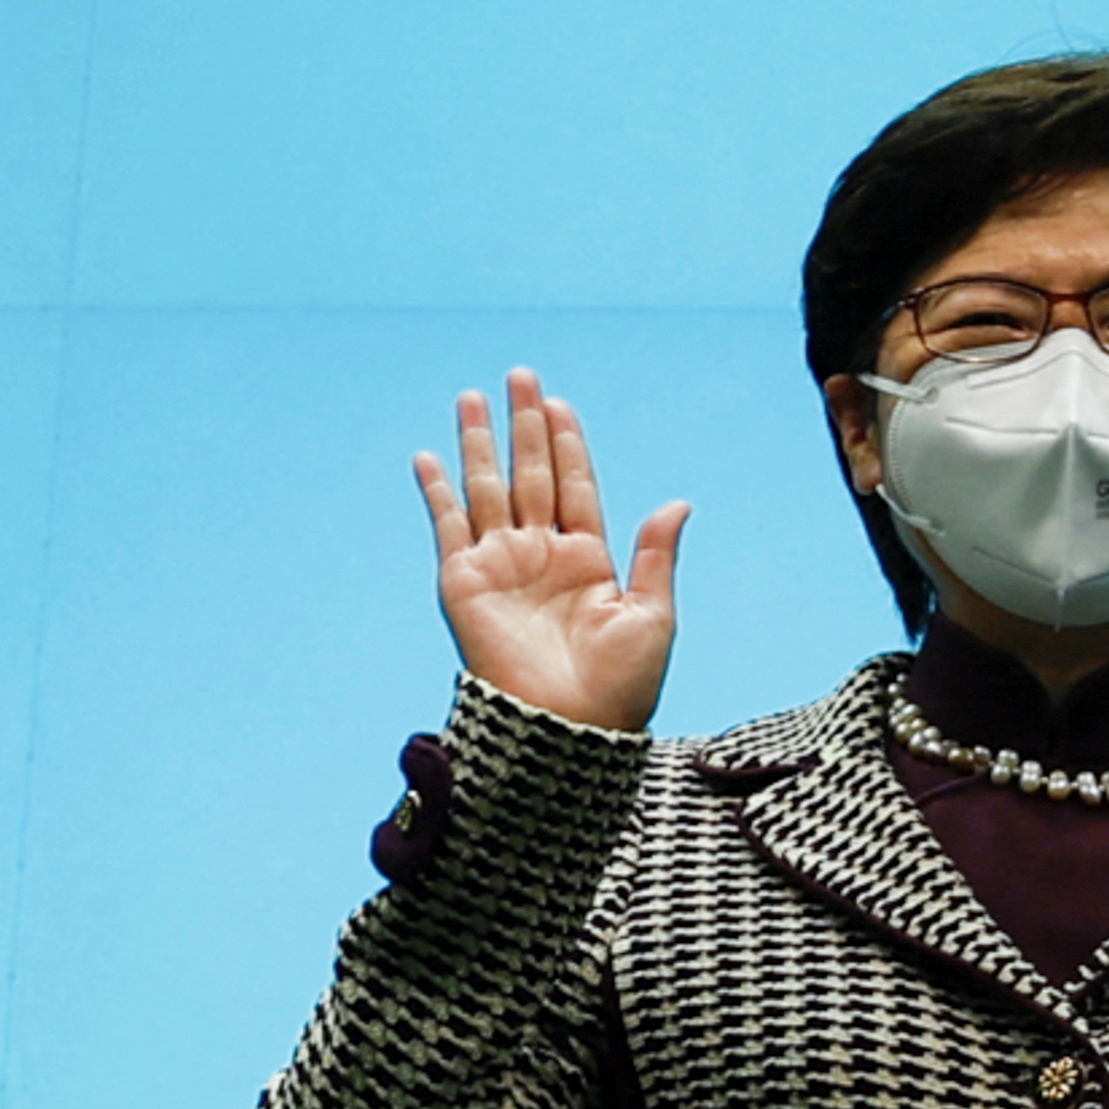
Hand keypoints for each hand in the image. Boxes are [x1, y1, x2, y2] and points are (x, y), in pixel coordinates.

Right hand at [416, 369, 685, 734]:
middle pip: (532, 474)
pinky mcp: (465, 584)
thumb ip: (655, 556)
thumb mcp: (652, 615)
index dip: (567, 444)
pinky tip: (430, 456)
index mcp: (589, 560)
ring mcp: (502, 566)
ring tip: (473, 397)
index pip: (575, 486)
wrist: (570, 732)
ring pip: (489, 489)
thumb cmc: (620, 687)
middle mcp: (542, 555)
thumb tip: (678, 503)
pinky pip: (448, 527)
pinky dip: (438, 491)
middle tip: (521, 377)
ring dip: (480, 443)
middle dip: (526, 426)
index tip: (559, 403)